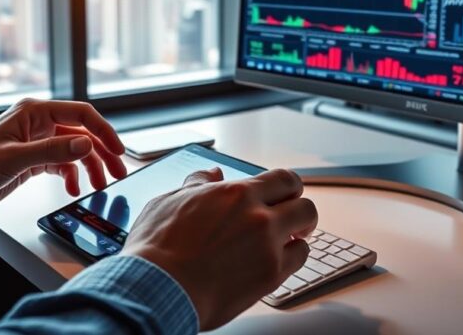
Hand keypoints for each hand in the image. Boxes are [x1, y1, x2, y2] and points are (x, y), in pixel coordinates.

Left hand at [0, 99, 127, 215]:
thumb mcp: (14, 159)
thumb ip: (52, 151)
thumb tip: (85, 143)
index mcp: (33, 112)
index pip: (80, 114)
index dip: (103, 131)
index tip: (118, 150)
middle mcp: (37, 123)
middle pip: (82, 133)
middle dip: (102, 152)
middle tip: (119, 171)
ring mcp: (35, 141)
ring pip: (74, 150)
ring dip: (89, 167)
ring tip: (100, 185)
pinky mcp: (32, 159)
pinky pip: (62, 164)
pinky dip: (71, 176)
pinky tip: (72, 189)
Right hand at [121, 168, 316, 329]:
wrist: (157, 288)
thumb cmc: (156, 248)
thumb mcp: (170, 201)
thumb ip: (198, 184)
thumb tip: (211, 174)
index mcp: (236, 193)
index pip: (284, 179)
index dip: (288, 187)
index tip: (283, 195)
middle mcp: (258, 216)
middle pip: (304, 205)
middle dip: (298, 211)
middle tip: (289, 219)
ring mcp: (267, 246)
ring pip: (306, 236)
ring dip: (297, 238)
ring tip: (283, 243)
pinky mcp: (269, 276)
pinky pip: (297, 262)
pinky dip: (289, 261)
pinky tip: (274, 263)